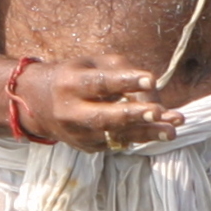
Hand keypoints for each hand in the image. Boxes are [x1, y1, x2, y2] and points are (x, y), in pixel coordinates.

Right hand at [14, 55, 184, 151]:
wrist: (38, 103)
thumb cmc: (76, 76)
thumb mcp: (92, 63)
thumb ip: (122, 71)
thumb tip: (152, 90)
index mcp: (71, 82)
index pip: (101, 83)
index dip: (126, 81)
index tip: (150, 79)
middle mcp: (72, 111)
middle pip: (105, 116)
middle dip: (134, 115)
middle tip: (159, 112)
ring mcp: (79, 134)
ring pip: (116, 135)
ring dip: (146, 133)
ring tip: (172, 131)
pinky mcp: (87, 147)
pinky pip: (118, 142)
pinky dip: (139, 136)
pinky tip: (158, 132)